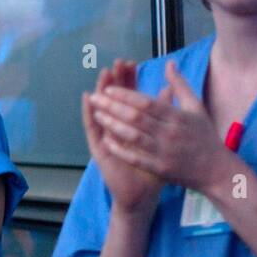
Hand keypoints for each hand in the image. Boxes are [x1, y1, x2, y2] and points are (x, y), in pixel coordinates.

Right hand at [81, 59, 165, 214]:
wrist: (142, 194)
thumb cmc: (152, 167)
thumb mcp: (161, 138)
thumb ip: (164, 114)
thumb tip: (168, 90)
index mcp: (132, 124)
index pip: (130, 96)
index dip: (130, 79)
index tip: (132, 62)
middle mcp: (117, 127)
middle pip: (115, 99)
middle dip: (116, 80)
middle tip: (117, 62)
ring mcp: (106, 136)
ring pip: (102, 108)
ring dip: (102, 91)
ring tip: (103, 73)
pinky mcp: (99, 148)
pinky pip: (92, 128)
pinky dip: (89, 112)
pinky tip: (88, 98)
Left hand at [88, 60, 230, 192]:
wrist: (216, 170)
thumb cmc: (205, 136)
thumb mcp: (196, 107)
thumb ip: (180, 85)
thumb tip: (169, 63)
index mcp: (178, 116)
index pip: (146, 102)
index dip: (125, 95)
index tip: (108, 89)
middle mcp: (170, 133)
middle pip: (136, 117)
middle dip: (112, 107)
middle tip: (94, 99)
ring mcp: (164, 152)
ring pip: (133, 136)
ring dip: (113, 125)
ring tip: (97, 116)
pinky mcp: (160, 169)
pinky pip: (136, 158)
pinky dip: (120, 149)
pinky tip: (106, 140)